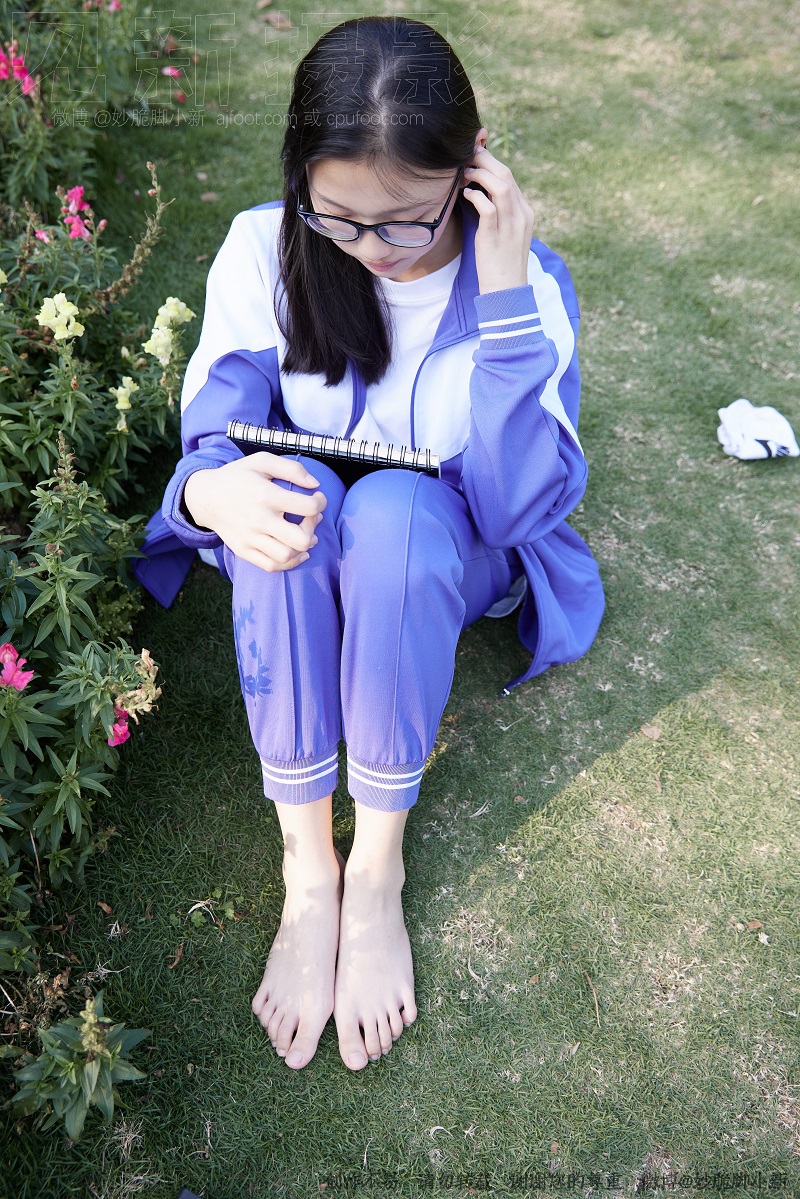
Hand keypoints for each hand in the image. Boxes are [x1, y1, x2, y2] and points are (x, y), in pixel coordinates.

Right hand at [183, 452, 326, 572]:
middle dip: (313, 527)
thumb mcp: (261, 461)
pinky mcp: (244, 551)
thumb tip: (315, 484)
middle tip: (311, 518)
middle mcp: (258, 520)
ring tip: (304, 534)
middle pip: (301, 538)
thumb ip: (291, 469)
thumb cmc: (238, 477)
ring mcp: (250, 538)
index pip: (307, 507)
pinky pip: (271, 566)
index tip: (317, 497)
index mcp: (264, 495)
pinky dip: (290, 562)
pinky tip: (297, 551)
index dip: (320, 502)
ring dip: (303, 546)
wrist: (205, 497)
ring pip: (287, 555)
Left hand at [461, 145, 535, 293]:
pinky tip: (466, 195)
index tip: (474, 157)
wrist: (506, 290)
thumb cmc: (500, 262)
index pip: (510, 178)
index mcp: (525, 212)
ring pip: (500, 186)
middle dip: (485, 161)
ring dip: (480, 175)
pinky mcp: (495, 236)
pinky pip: (487, 207)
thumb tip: (480, 194)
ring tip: (465, 174)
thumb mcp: (505, 232)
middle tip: (467, 156)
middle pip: (506, 175)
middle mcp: (521, 215)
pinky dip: (476, 196)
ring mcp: (510, 225)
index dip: (491, 163)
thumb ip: (499, 212)